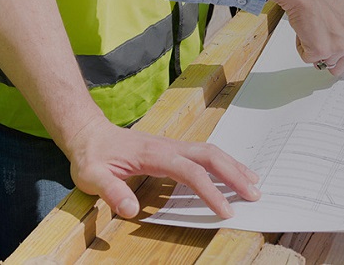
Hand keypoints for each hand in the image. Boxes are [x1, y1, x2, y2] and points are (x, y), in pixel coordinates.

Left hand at [61, 115, 261, 218]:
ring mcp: (172, 145)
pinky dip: (222, 163)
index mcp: (154, 154)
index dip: (209, 192)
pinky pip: (203, 154)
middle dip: (234, 175)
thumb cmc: (91, 156)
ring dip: (233, 166)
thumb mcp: (92, 176)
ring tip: (253, 183)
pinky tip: (231, 172)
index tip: (225, 211)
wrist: (88, 132)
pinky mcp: (171, 149)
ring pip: (211, 152)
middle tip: (255, 195)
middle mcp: (169, 146)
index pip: (190, 172)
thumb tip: (131, 210)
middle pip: (210, 156)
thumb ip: (111, 192)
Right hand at [268, 0, 343, 99]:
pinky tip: (306, 29)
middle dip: (327, 54)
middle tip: (322, 31)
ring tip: (314, 27)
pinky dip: (303, 46)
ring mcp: (342, 48)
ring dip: (315, 49)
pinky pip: (308, 58)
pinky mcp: (323, 51)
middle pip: (340, 68)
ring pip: (324, 64)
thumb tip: (338, 53)